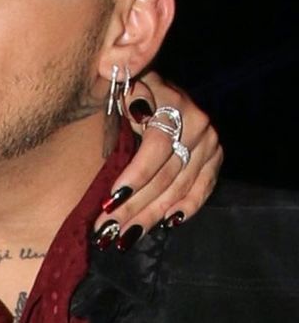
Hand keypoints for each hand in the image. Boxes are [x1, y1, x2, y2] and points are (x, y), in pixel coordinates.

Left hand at [93, 72, 221, 238]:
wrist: (160, 90)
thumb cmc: (132, 91)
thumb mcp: (124, 86)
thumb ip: (125, 90)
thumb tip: (131, 102)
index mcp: (174, 105)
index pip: (156, 148)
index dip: (134, 176)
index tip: (109, 201)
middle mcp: (198, 125)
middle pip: (165, 175)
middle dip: (133, 206)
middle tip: (107, 230)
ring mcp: (210, 143)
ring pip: (180, 188)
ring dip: (151, 215)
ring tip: (125, 236)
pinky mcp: (215, 158)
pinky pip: (203, 189)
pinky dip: (187, 208)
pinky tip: (167, 223)